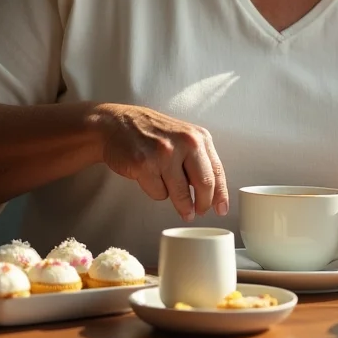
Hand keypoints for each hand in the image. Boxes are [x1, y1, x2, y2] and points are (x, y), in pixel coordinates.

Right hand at [91, 103, 228, 221]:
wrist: (117, 124)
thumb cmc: (152, 133)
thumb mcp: (183, 138)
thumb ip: (199, 159)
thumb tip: (213, 193)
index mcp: (198, 136)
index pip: (217, 171)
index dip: (220, 194)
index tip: (221, 209)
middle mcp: (186, 142)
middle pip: (204, 184)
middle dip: (203, 204)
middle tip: (198, 212)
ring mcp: (165, 153)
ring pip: (182, 194)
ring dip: (181, 205)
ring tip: (178, 204)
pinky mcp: (145, 165)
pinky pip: (159, 194)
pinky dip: (156, 191)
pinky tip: (149, 177)